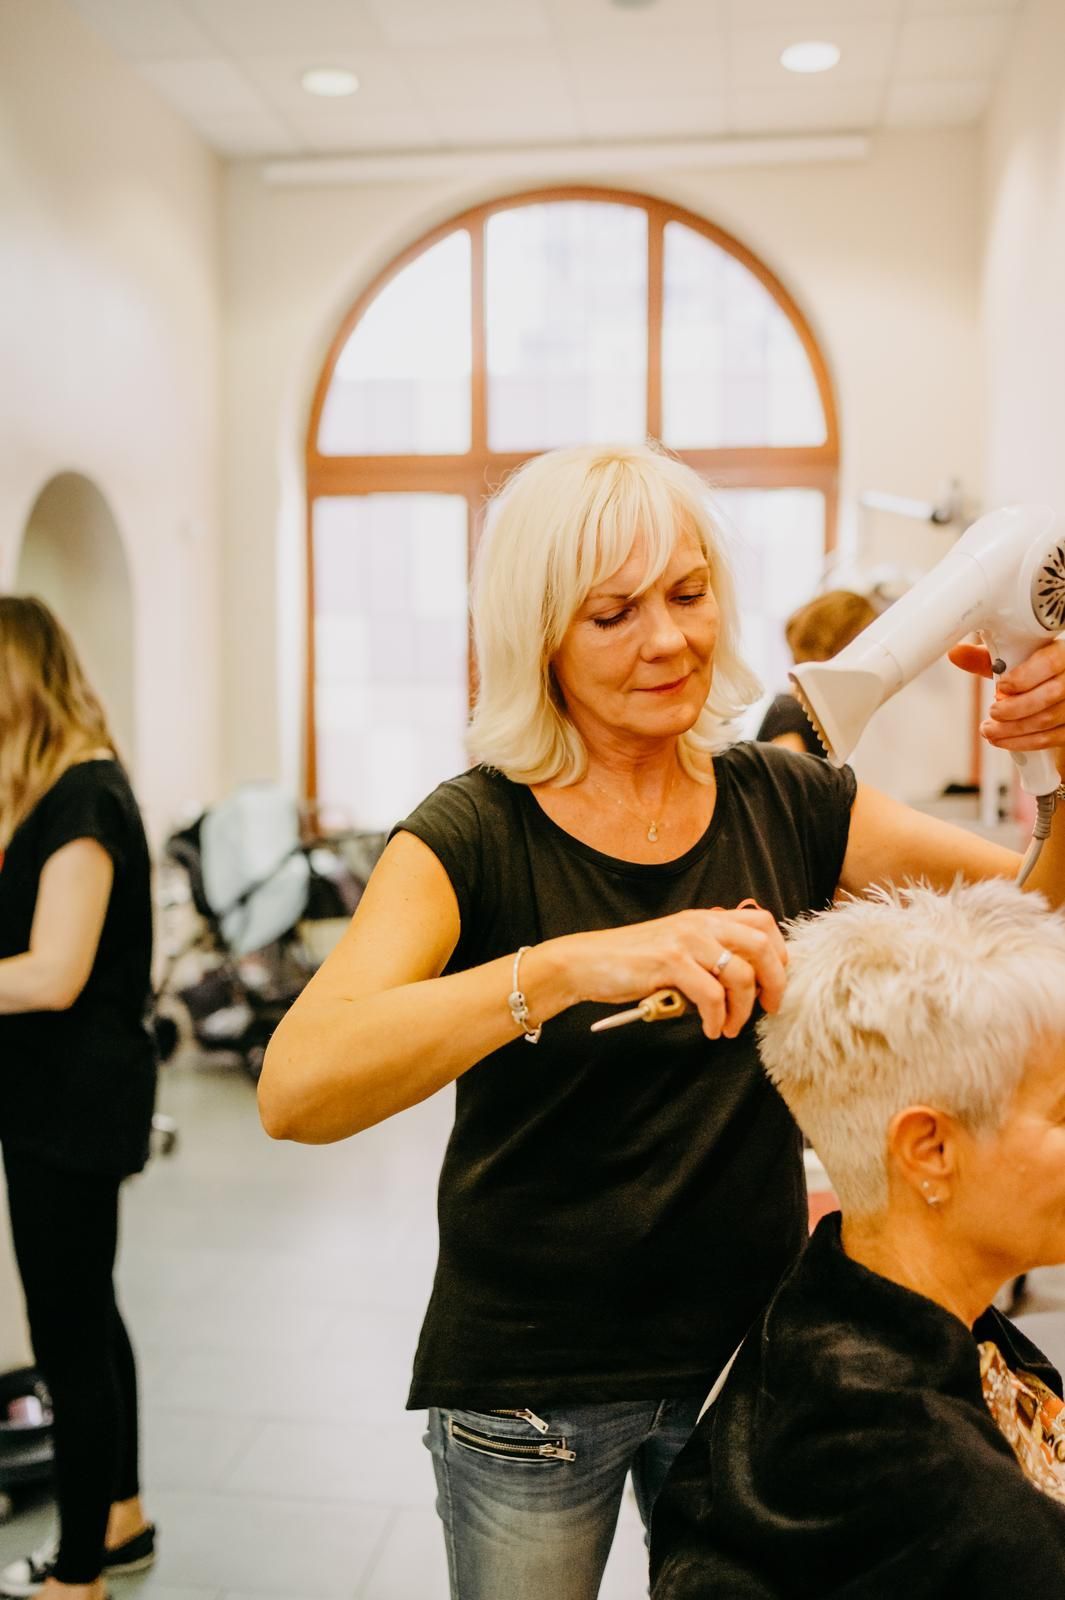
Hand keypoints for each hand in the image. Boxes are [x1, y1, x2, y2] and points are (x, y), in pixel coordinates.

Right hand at [561, 905, 787, 1040]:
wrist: (587, 962)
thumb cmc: (631, 963)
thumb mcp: (677, 948)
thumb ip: (708, 953)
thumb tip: (747, 981)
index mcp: (705, 918)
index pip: (762, 923)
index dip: (780, 953)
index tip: (774, 983)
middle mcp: (700, 923)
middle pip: (762, 946)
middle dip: (774, 982)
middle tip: (769, 1008)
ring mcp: (685, 941)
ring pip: (741, 975)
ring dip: (743, 1010)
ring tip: (730, 1028)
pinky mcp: (670, 962)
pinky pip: (711, 996)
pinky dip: (717, 1019)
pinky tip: (711, 1030)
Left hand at [950, 639, 1064, 777]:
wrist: (1056, 684)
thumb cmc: (1035, 669)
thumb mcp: (1015, 659)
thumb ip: (988, 658)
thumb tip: (957, 654)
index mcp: (1063, 653)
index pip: (1050, 662)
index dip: (1024, 677)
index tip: (1002, 686)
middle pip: (1051, 695)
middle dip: (1015, 708)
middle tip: (992, 713)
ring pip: (1048, 720)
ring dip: (1012, 729)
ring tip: (989, 730)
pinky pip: (1051, 739)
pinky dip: (1023, 742)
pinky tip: (1003, 740)